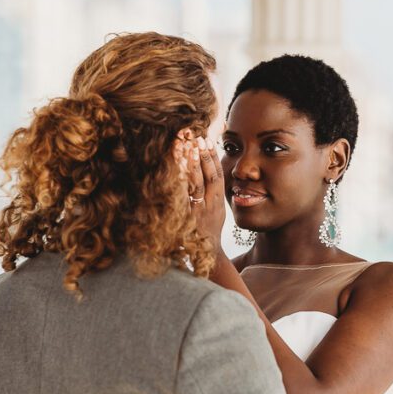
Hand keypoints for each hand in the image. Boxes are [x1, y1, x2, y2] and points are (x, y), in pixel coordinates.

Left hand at [179, 131, 225, 246]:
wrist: (208, 255)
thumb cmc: (208, 232)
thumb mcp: (217, 212)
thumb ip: (213, 193)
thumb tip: (208, 170)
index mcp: (218, 203)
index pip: (218, 176)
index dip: (213, 157)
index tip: (208, 140)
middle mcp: (210, 205)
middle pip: (208, 177)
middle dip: (203, 156)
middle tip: (197, 137)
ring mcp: (198, 212)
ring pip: (196, 185)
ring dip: (192, 165)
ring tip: (188, 147)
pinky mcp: (186, 218)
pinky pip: (182, 197)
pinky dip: (179, 182)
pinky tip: (174, 169)